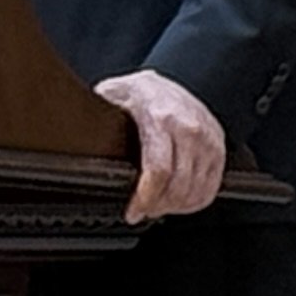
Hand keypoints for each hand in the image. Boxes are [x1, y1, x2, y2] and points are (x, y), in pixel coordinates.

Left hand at [96, 69, 225, 223]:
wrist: (164, 83)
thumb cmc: (137, 95)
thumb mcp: (110, 102)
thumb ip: (101, 124)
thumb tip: (77, 144)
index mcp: (160, 118)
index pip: (158, 170)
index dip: (145, 199)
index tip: (133, 212)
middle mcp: (188, 128)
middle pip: (178, 186)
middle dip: (157, 206)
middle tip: (142, 210)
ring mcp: (207, 138)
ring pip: (196, 190)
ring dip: (175, 207)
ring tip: (157, 206)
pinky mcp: (218, 147)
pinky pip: (211, 187)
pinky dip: (195, 201)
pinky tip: (178, 201)